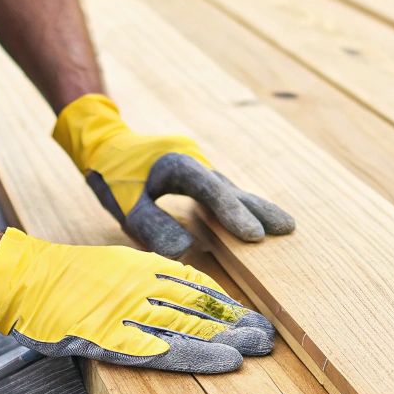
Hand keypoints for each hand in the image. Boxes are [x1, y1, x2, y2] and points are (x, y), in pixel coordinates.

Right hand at [0, 228, 273, 371]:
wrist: (25, 280)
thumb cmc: (68, 277)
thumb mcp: (118, 266)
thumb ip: (150, 278)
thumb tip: (183, 292)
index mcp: (145, 268)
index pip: (197, 287)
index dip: (226, 304)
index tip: (251, 315)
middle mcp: (144, 287)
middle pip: (200, 307)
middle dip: (237, 321)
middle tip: (269, 334)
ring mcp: (130, 312)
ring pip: (191, 327)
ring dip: (230, 338)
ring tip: (261, 348)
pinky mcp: (114, 339)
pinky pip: (163, 351)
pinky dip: (198, 356)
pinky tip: (225, 362)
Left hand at [52, 93, 294, 257]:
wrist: (105, 142)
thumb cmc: (110, 173)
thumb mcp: (123, 204)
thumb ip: (151, 226)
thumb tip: (186, 251)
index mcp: (178, 163)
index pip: (211, 190)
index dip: (233, 213)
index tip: (254, 236)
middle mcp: (195, 162)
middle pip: (232, 188)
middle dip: (259, 210)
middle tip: (288, 229)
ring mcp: (198, 168)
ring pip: (231, 190)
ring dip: (254, 208)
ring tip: (284, 227)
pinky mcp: (197, 176)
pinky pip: (222, 193)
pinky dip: (239, 207)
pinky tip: (254, 220)